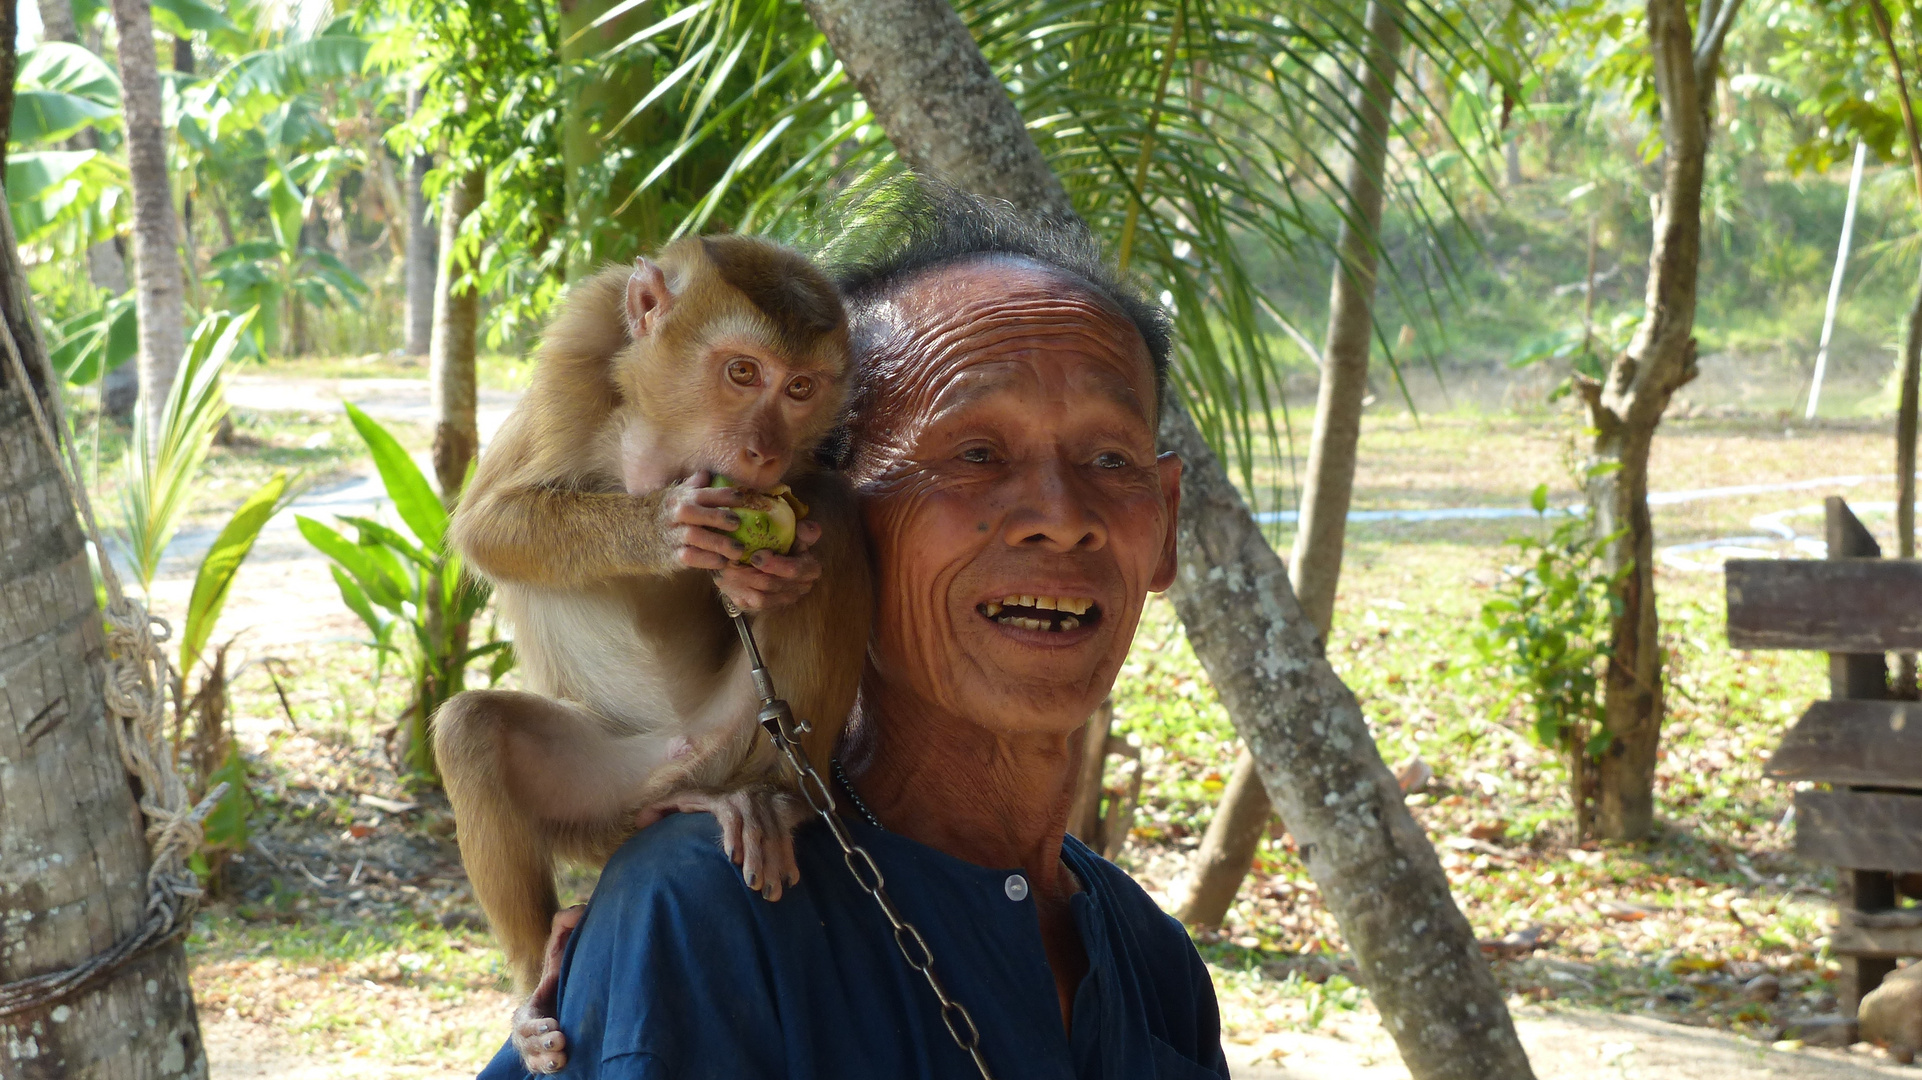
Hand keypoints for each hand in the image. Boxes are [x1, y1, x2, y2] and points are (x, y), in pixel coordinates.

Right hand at [511, 904, 584, 1073]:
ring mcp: (537, 1047)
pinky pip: (540, 1069)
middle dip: (541, 1043)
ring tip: (562, 1056)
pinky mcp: (546, 1058)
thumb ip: (565, 926)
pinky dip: (548, 1068)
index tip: (556, 1026)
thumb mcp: (563, 950)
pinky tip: (562, 1066)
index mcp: (531, 1007)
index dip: (536, 1025)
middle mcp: (530, 1029)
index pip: (525, 1018)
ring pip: (533, 1059)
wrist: (574, 1001)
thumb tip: (578, 910)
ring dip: (545, 1059)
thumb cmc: (566, 972)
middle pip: (526, 1042)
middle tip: (561, 1040)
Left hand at [636, 788, 804, 899]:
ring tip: (772, 893)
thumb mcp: (690, 799)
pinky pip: (788, 841)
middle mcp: (749, 800)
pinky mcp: (784, 815)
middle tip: (754, 886)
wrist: (759, 788)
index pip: (730, 815)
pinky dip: (790, 861)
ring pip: (775, 839)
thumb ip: (665, 807)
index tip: (733, 859)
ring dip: (776, 866)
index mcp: (724, 798)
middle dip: (757, 860)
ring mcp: (769, 808)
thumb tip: (640, 821)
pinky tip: (791, 881)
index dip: (733, 835)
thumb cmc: (715, 802)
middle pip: (755, 832)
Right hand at [659, 471, 750, 568]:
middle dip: (717, 516)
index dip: (722, 495)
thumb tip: (710, 471)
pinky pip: (689, 557)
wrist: (639, 535)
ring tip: (738, 549)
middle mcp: (675, 514)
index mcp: (681, 497)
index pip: (701, 493)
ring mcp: (672, 535)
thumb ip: (695, 484)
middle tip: (738, 523)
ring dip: (718, 543)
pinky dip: (707, 560)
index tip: (741, 499)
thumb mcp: (678, 495)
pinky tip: (723, 561)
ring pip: (692, 536)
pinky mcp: (672, 555)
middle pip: (693, 512)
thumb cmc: (669, 513)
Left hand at [713, 518, 822, 611]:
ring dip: (740, 584)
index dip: (773, 565)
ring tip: (726, 570)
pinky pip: (749, 604)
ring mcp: (782, 600)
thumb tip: (803, 528)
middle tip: (730, 561)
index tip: (756, 555)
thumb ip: (804, 532)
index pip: (793, 570)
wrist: (773, 562)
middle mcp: (799, 589)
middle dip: (749, 573)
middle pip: (771, 584)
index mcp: (810, 570)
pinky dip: (736, 592)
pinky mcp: (766, 608)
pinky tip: (725, 579)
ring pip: (759, 598)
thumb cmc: (786, 544)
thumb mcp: (797, 534)